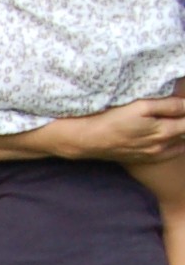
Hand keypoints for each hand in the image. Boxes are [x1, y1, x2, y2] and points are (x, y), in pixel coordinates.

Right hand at [38, 96, 184, 163]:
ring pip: (179, 144)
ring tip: (177, 123)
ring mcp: (153, 154)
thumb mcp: (141, 106)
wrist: (89, 140)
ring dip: (180, 133)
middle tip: (180, 112)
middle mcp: (162, 145)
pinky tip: (173, 139)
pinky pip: (168, 154)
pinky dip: (176, 146)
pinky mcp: (144, 158)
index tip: (183, 106)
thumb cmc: (112, 119)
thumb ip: (168, 105)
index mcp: (165, 130)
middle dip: (183, 122)